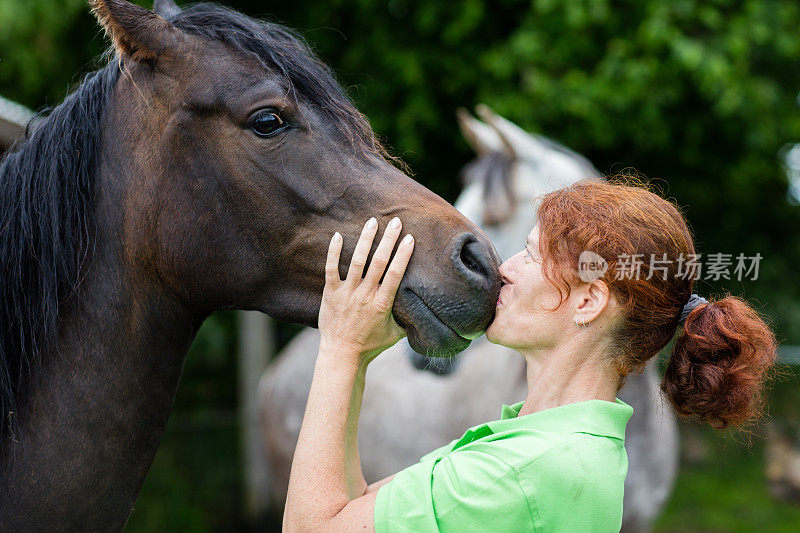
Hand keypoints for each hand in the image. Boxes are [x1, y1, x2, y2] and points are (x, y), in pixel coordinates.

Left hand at [318, 216, 414, 365]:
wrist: (341, 355)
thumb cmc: (371, 345)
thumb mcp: (395, 334)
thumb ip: (409, 319)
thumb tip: (427, 309)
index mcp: (382, 304)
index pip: (395, 274)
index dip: (403, 255)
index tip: (410, 238)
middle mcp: (365, 295)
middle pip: (378, 262)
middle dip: (388, 240)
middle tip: (395, 221)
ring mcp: (347, 293)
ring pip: (357, 261)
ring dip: (365, 239)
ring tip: (372, 222)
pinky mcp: (330, 293)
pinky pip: (331, 269)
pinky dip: (334, 252)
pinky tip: (337, 235)